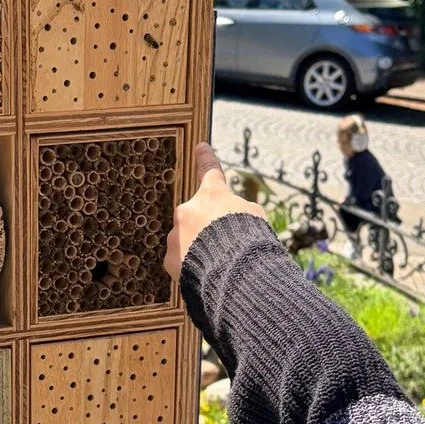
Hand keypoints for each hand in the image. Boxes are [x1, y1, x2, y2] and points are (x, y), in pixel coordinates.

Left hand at [164, 143, 265, 281]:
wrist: (233, 273)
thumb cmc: (250, 242)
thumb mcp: (255, 218)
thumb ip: (237, 212)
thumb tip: (227, 218)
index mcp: (212, 195)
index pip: (210, 171)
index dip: (206, 159)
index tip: (200, 147)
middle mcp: (188, 210)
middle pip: (197, 217)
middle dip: (207, 230)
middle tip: (227, 247)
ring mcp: (175, 235)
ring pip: (187, 241)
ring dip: (200, 250)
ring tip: (219, 266)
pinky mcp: (169, 259)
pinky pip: (181, 262)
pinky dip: (191, 268)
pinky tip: (207, 276)